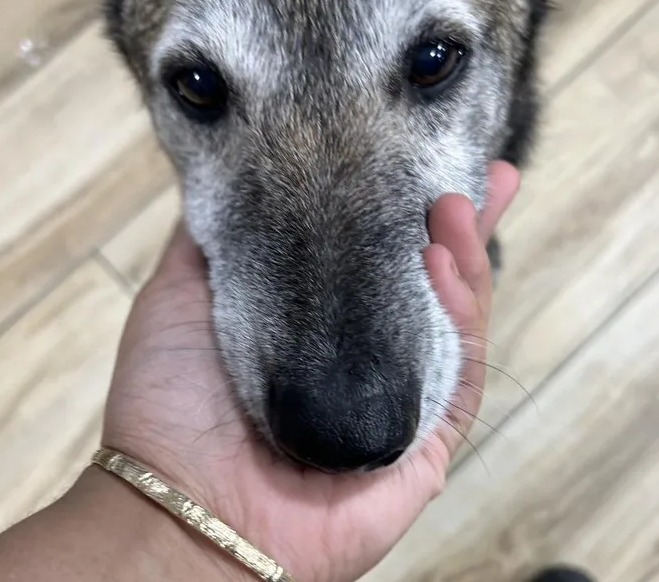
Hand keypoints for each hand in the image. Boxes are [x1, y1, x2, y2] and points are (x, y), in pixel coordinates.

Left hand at [102, 161, 519, 581]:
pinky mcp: (425, 439)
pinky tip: (441, 261)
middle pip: (433, 284)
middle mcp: (367, 358)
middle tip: (489, 175)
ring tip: (457, 204)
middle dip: (464, 229)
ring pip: (457, 320)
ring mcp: (400, 398)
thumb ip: (212, 237)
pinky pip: (461, 372)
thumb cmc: (168, 401)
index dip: (405, 212)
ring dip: (465, 257)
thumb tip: (235, 174)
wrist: (178, 501)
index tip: (420, 158)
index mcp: (321, 327)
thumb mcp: (181, 293)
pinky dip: (462, 314)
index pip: (379, 259)